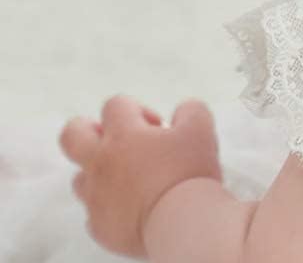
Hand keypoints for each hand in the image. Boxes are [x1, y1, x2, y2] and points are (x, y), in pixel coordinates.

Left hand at [58, 95, 222, 259]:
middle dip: (89, 130)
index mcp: (123, 134)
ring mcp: (95, 197)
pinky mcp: (98, 227)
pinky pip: (94, 212)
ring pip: (80, 177)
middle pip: (72, 135)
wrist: (181, 225)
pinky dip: (110, 206)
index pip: (114, 105)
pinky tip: (134, 207)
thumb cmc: (189, 171)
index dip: (137, 109)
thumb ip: (190, 110)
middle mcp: (100, 162)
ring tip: (132, 179)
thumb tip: (182, 112)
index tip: (158, 127)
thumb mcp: (201, 127)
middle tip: (119, 141)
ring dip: (101, 172)